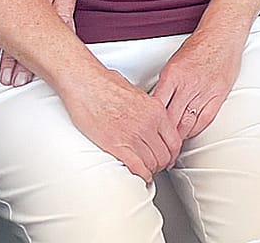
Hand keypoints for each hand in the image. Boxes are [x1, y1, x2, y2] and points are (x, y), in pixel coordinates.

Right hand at [62, 70, 182, 182]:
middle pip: (164, 155)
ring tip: (147, 171)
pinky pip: (136, 166)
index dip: (172, 154)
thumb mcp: (137, 94)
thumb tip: (150, 120)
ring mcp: (133, 135)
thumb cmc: (105, 84)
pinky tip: (140, 175)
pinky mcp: (116, 145)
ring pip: (152, 163)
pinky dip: (141, 174)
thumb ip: (148, 110)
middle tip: (157, 166)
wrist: (85, 84)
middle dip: (161, 164)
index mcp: (155, 110)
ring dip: (150, 170)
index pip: (174, 141)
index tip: (168, 157)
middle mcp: (148, 124)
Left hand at [151, 24, 243, 141]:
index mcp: (173, 75)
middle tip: (157, 144)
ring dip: (178, 136)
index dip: (150, 123)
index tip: (146, 131)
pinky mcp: (218, 95)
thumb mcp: (173, 63)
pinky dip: (195, 130)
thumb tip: (154, 104)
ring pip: (187, 123)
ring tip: (171, 144)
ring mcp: (204, 91)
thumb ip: (165, 84)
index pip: (157, 107)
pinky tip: (189, 133)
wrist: (222, 35)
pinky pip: (204, 120)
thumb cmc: (199, 47)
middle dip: (163, 135)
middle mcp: (188, 85)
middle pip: (171, 119)